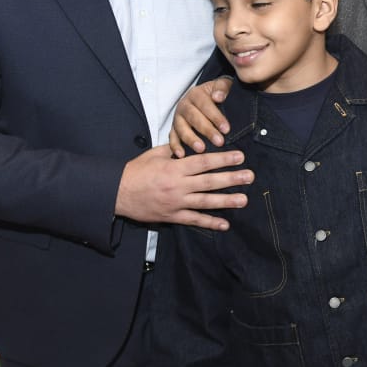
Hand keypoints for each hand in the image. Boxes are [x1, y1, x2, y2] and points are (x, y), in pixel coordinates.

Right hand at [114, 144, 250, 228]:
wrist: (116, 193)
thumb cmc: (135, 171)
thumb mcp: (154, 154)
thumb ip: (174, 149)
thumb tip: (190, 143)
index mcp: (174, 167)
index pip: (204, 162)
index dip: (223, 159)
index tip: (240, 156)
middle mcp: (178, 185)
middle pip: (209, 182)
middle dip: (231, 179)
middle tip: (250, 177)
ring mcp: (176, 202)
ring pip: (205, 202)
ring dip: (226, 201)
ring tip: (244, 200)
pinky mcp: (172, 216)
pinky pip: (193, 220)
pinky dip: (209, 222)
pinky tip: (225, 223)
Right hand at [170, 77, 234, 157]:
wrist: (203, 96)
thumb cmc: (216, 93)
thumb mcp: (221, 85)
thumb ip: (222, 88)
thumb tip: (218, 96)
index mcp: (196, 94)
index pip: (205, 105)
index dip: (216, 117)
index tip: (226, 129)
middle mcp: (184, 105)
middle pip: (194, 118)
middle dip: (207, 130)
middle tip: (219, 141)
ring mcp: (177, 118)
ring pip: (181, 129)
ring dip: (191, 139)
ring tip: (201, 149)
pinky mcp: (173, 129)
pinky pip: (172, 138)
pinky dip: (175, 147)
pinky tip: (181, 155)